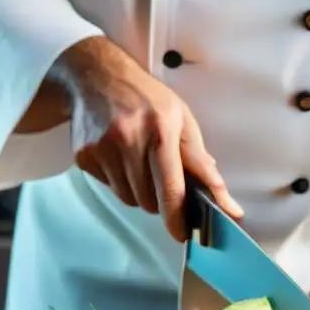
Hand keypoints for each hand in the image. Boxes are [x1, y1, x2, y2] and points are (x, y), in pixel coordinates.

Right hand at [49, 36, 242, 240]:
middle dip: (160, 198)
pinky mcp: (83, 156)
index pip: (171, 189)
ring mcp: (102, 149)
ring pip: (128, 198)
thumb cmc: (147, 99)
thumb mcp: (182, 120)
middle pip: (149, 200)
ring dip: (140, 191)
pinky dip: (119, 181)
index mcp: (160, 131)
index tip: (183, 233)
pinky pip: (109, 187)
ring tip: (140, 162)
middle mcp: (129, 140)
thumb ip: (201, 163)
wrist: (98, 76)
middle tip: (161, 176)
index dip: (178, 217)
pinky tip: (120, 156)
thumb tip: (225, 203)